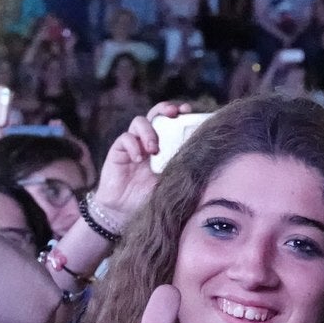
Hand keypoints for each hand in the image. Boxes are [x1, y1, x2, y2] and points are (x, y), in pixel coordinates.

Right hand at [93, 102, 189, 222]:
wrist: (125, 213)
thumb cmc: (150, 198)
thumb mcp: (171, 182)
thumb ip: (183, 168)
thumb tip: (206, 157)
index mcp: (165, 146)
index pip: (172, 122)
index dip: (180, 113)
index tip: (189, 111)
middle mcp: (148, 141)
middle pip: (156, 114)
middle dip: (165, 109)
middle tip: (174, 113)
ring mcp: (133, 145)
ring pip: (139, 122)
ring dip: (148, 132)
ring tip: (154, 150)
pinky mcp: (117, 152)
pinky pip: (124, 139)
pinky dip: (132, 145)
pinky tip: (138, 159)